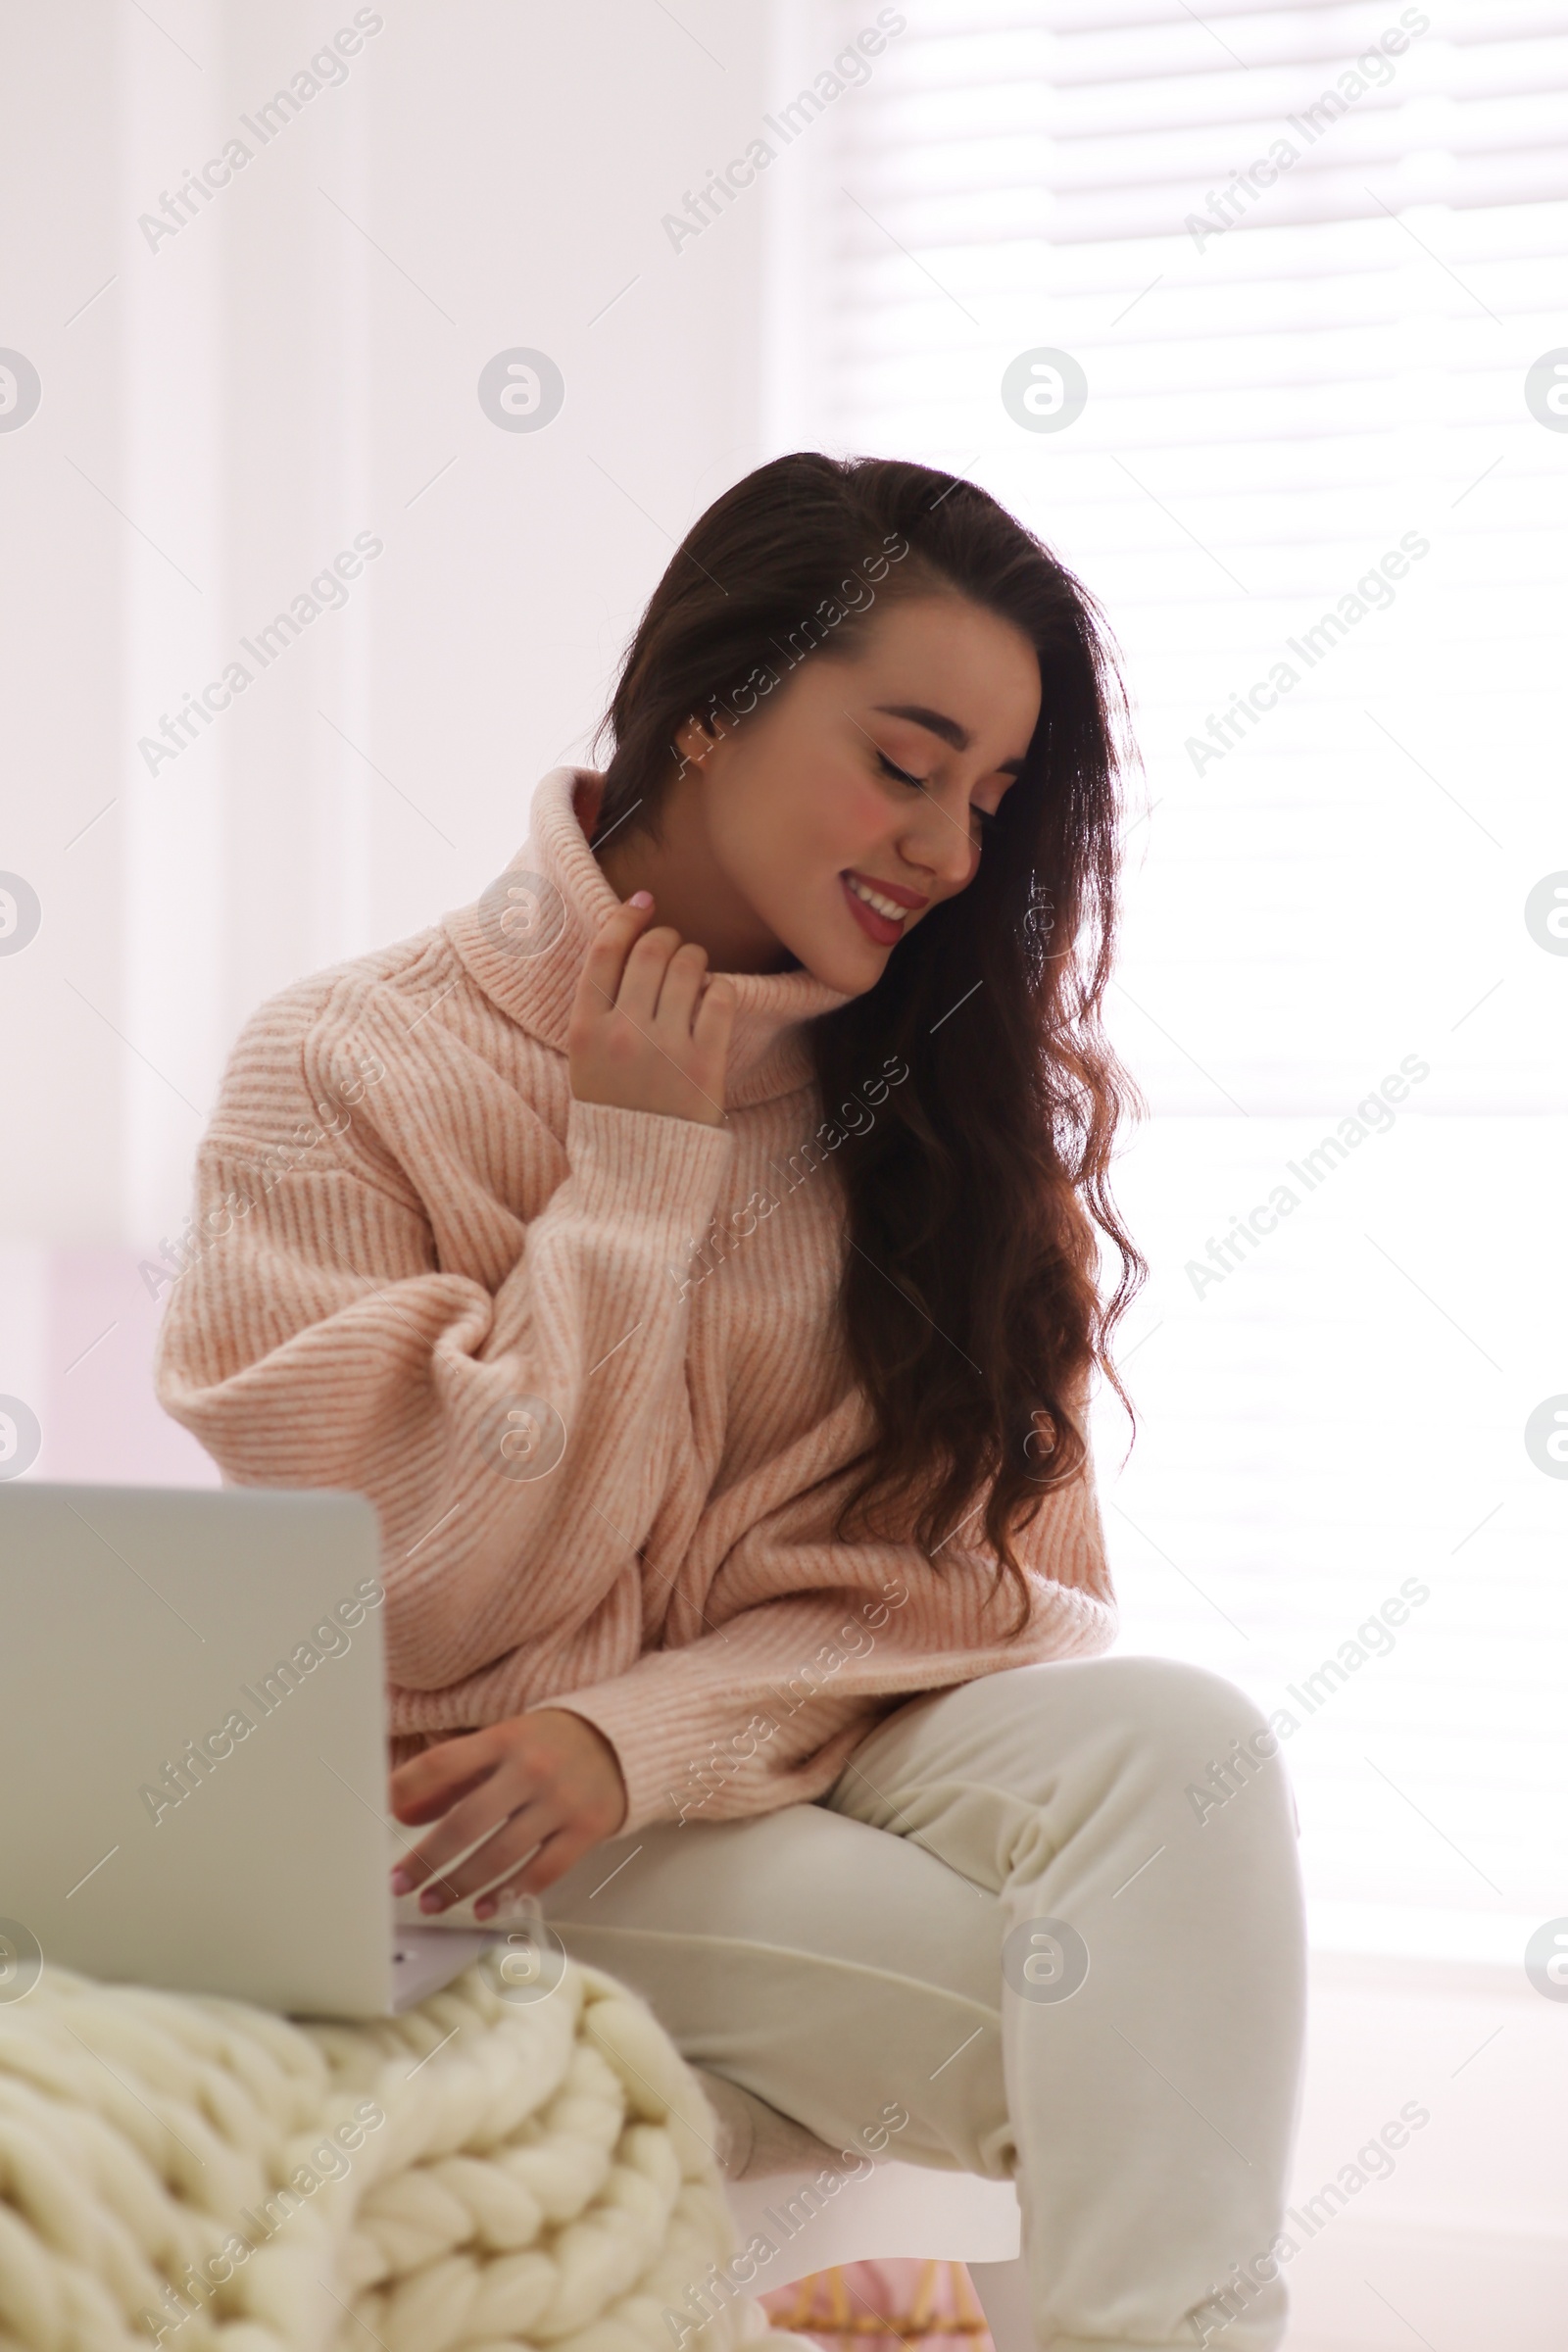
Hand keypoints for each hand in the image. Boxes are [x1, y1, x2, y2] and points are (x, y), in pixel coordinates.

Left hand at [388, 1708, 627, 1915]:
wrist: (622, 1742)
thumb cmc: (547, 1745)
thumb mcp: (501, 1744)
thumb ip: (453, 1777)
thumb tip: (401, 1814)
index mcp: (504, 1738)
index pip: (443, 1763)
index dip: (405, 1790)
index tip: (379, 1820)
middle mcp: (531, 1768)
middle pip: (467, 1821)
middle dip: (427, 1859)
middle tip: (400, 1884)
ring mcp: (561, 1800)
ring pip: (501, 1854)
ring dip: (460, 1885)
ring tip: (433, 1903)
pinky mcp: (586, 1829)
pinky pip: (542, 1871)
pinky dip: (508, 1894)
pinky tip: (484, 1907)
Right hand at [567, 893, 735, 1127]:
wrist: (638, 1175)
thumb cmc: (613, 1111)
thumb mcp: (586, 1059)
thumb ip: (600, 1007)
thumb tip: (627, 938)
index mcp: (586, 1030)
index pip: (605, 951)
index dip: (626, 916)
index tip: (644, 902)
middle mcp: (624, 1033)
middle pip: (651, 950)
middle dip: (667, 938)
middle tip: (674, 948)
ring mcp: (666, 1047)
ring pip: (689, 965)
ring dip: (696, 958)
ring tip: (695, 974)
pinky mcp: (705, 1063)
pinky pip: (720, 996)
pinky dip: (719, 988)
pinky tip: (712, 1000)